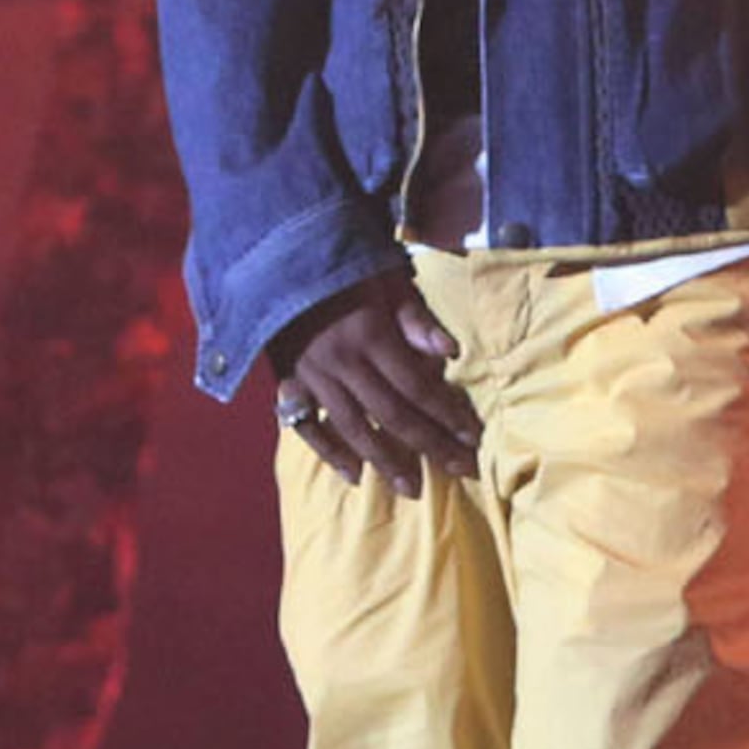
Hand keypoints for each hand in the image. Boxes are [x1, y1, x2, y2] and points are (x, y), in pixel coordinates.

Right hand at [270, 270, 478, 496]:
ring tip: (412, 489)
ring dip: (386, 461)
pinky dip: (330, 453)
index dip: (447, 413)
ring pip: (353, 428)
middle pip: (392, 414)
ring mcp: (312, 377)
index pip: (417, 385)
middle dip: (429, 445)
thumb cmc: (340, 267)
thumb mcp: (383, 279)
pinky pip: (307, 427)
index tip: (474, 438)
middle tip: (460, 470)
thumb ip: (415, 317)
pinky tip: (353, 476)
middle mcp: (342, 362)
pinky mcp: (288, 383)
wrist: (275, 259)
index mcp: (370, 335)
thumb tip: (450, 352)